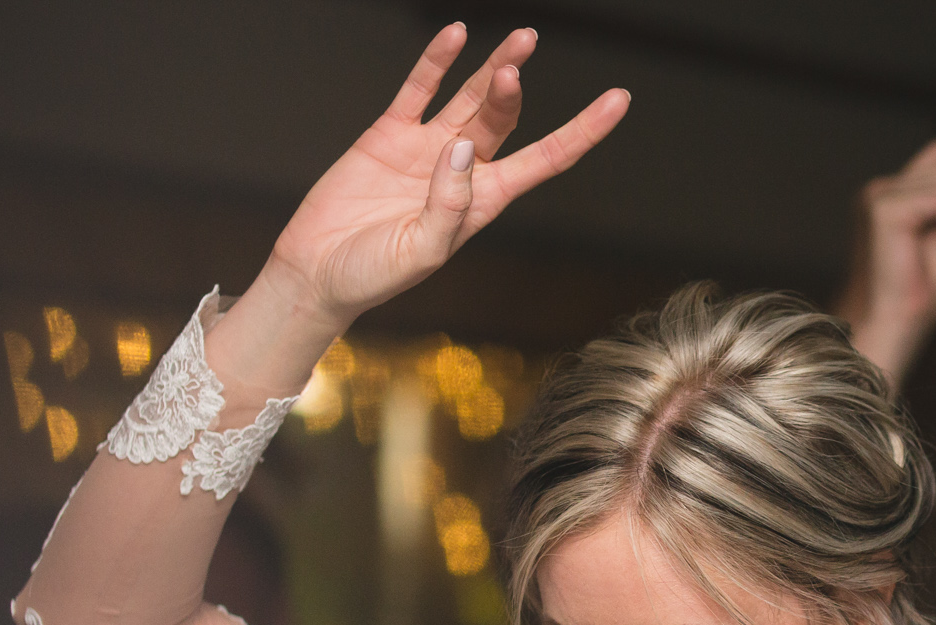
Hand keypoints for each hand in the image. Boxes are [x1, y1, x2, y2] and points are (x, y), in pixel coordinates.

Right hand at [266, 24, 629, 327]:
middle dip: (512, 91)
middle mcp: (463, 170)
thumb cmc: (372, 276)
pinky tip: (456, 36)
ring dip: (493, 68)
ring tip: (522, 40)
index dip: (583, 130)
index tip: (618, 100)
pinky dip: (436, 63)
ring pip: (470, 98)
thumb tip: (461, 148)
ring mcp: (426, 147)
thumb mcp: (419, 253)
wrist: (317, 272)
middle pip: (504, 120)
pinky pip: (418, 91)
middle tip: (516, 62)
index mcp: (484, 203)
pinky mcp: (389, 134)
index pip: (547, 159)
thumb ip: (447, 206)